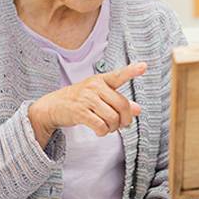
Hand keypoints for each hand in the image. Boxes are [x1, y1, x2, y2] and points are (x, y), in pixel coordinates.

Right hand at [28, 62, 144, 147]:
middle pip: (122, 105)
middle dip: (125, 119)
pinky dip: (103, 132)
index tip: (144, 66)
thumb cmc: (81, 100)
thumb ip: (119, 101)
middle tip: (120, 123)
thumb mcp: (100, 96)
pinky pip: (101, 126)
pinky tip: (99, 130)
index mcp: (101, 80)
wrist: (54, 105)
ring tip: (107, 127)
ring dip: (113, 128)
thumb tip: (137, 109)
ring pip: (113, 118)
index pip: (119, 75)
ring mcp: (86, 99)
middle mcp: (94, 87)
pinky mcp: (79, 112)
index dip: (132, 71)